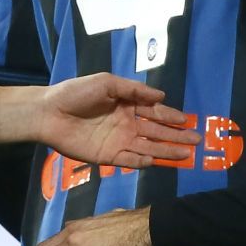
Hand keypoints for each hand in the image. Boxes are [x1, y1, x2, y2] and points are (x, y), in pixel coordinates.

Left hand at [36, 74, 202, 168]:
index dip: (172, 117)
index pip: (155, 112)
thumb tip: (161, 95)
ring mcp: (118, 141)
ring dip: (166, 151)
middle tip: (196, 141)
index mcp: (127, 105)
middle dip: (177, 136)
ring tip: (185, 155)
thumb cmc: (76, 93)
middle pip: (156, 132)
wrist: (49, 113)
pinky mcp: (107, 156)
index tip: (189, 121)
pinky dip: (142, 162)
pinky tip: (155, 161)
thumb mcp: (107, 83)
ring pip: (148, 148)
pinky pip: (129, 160)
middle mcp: (126, 124)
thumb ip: (134, 90)